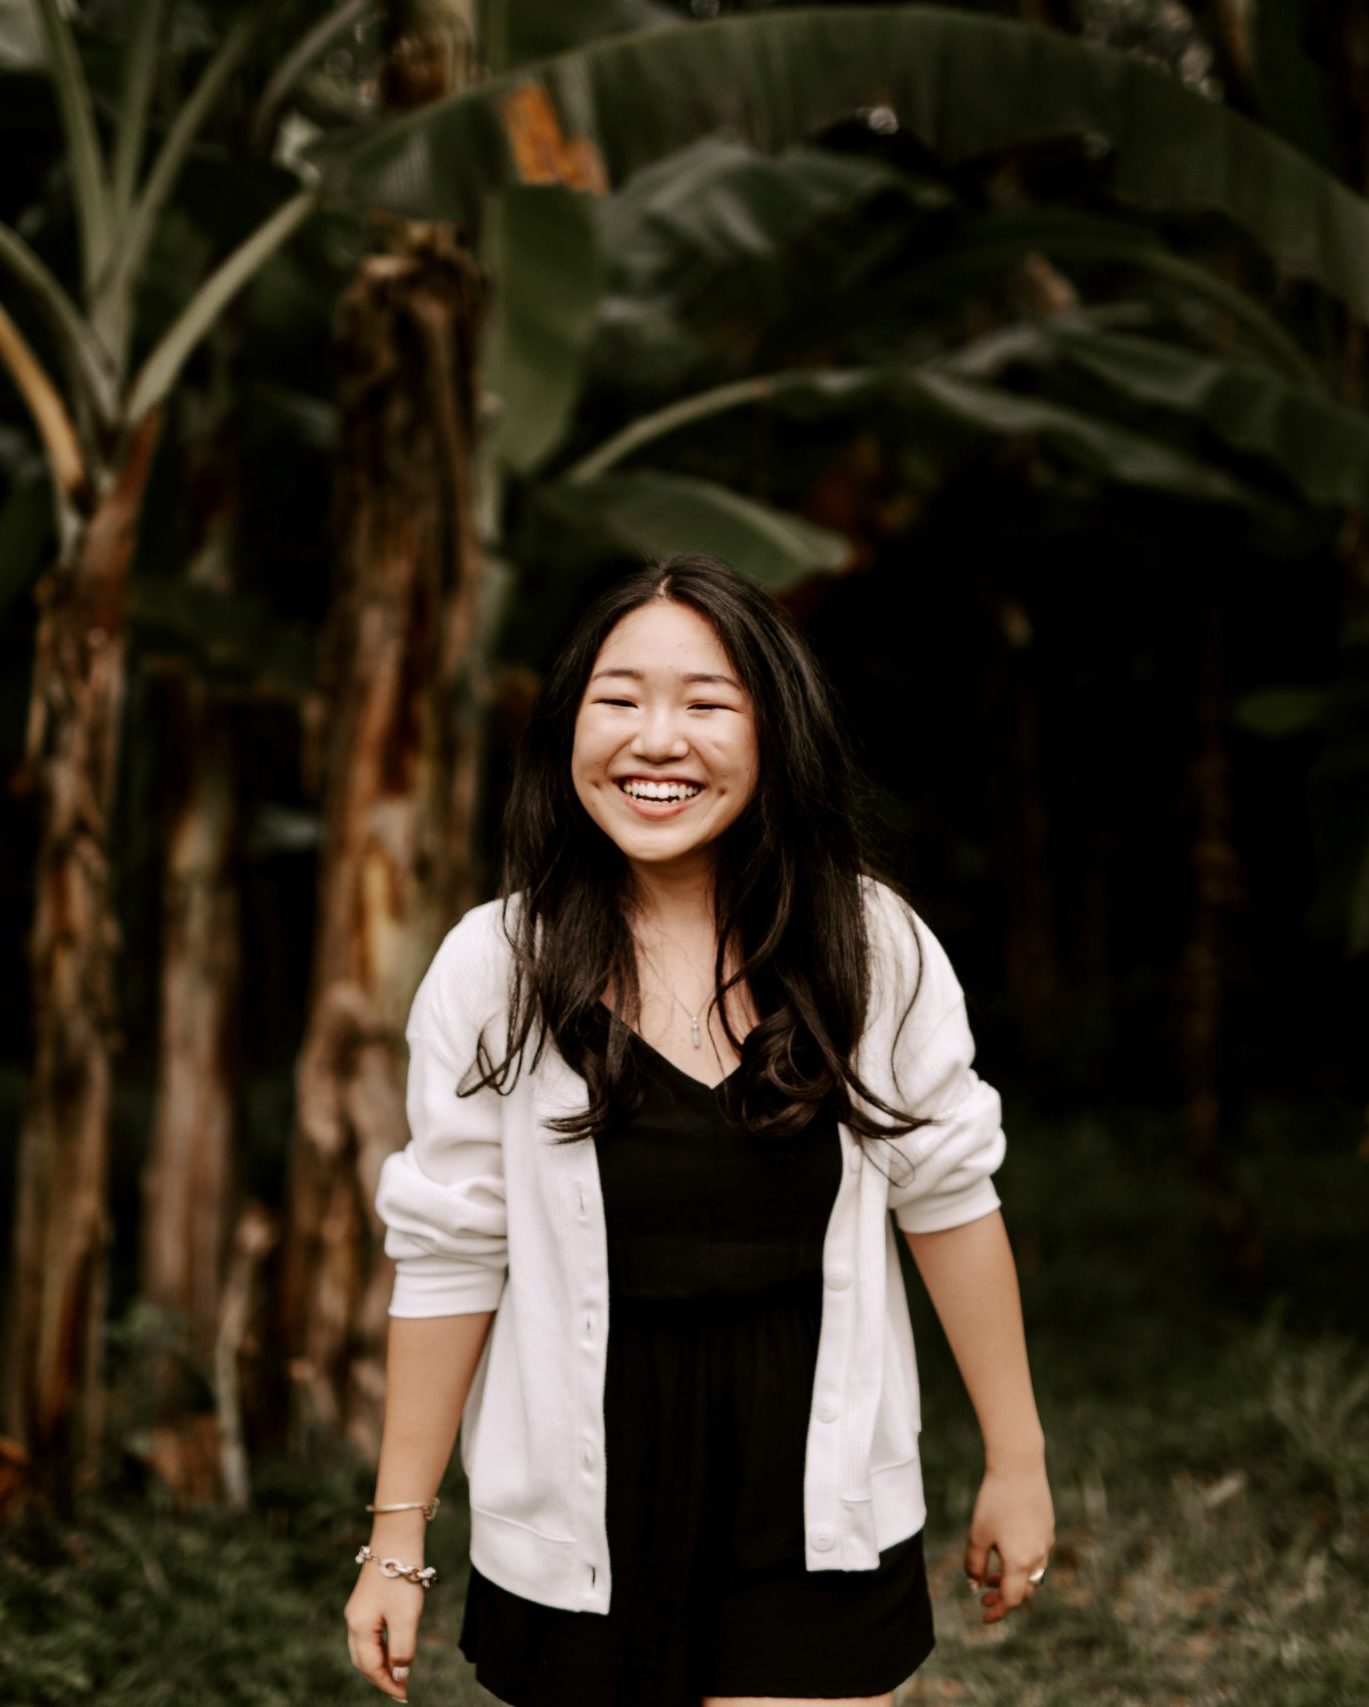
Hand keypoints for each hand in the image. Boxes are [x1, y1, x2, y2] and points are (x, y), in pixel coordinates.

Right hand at [345, 1562, 425, 1701]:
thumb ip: (402, 1649)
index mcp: (359, 1628)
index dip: (387, 1684)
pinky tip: (393, 1648)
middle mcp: (353, 1621)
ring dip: (380, 1664)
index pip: (371, 1667)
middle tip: (400, 1689)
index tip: (404, 1695)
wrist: (396, 1540)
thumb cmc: (400, 1578)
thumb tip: (399, 1674)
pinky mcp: (365, 1601)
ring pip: (364, 1648)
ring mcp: (357, 1610)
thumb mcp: (406, 1618)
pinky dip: (380, 1648)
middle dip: (381, 1677)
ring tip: (398, 1673)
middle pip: (363, 1661)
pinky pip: (368, 1634)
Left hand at [964, 1459, 1054, 1623]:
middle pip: (1025, 1591)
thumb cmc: (995, 1501)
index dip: (997, 1611)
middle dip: (1004, 1598)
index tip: (983, 1616)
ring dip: (1013, 1580)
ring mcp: (1046, 1542)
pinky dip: (1022, 1564)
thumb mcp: (977, 1534)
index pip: (1011, 1600)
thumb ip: (974, 1564)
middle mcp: (1039, 1557)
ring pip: (1032, 1574)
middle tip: (984, 1597)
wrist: (1020, 1467)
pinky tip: (1006, 1551)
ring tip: (992, 1575)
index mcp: (1021, 1562)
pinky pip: (1037, 1556)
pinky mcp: (1048, 1528)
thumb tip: (974, 1585)